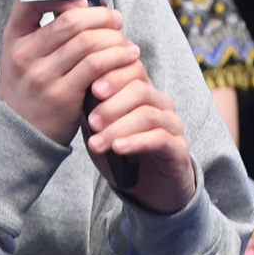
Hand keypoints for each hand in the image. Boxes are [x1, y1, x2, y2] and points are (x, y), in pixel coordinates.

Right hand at [0, 0, 139, 145]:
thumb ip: (42, 32)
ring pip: (87, 42)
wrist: (18, 138)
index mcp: (13, 38)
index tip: (84, 1)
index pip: (32, 0)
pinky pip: (96, 67)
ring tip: (125, 42)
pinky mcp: (61, 96)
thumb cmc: (27, 91)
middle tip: (115, 20)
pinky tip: (127, 58)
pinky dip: (116, 58)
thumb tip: (82, 4)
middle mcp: (24, 54)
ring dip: (113, 38)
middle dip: (100, 16)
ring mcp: (42, 75)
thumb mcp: (20, 57)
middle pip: (70, 20)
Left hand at [82, 60, 195, 213]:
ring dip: (119, 127)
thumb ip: (90, 109)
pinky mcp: (179, 149)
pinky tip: (118, 148)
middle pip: (140, 89)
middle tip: (92, 120)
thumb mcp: (100, 128)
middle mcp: (160, 102)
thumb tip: (75, 90)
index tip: (91, 88)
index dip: (113, 75)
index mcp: (142, 89)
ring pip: (148, 114)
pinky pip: (160, 138)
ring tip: (98, 142)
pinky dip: (136, 142)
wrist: (148, 186)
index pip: (133, 68)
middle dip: (112, 104)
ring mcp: (172, 124)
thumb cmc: (121, 151)